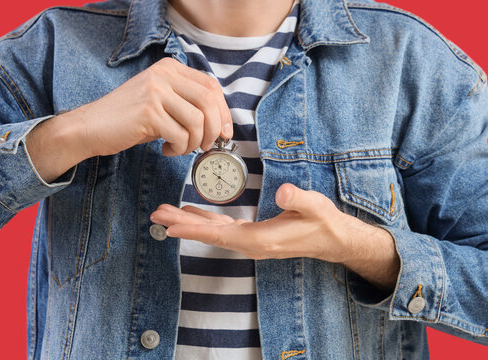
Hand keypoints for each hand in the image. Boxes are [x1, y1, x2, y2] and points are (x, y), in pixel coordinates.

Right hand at [81, 57, 232, 156]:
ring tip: (180, 148)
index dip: (224, 112)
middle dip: (214, 130)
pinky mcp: (149, 112)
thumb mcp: (160, 100)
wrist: (90, 127)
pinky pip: (180, 135)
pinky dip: (178, 148)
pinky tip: (166, 149)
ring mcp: (156, 92)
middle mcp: (164, 75)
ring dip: (194, 142)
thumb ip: (186, 102)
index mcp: (170, 68)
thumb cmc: (128, 118)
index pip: (211, 86)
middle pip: (209, 101)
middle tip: (206, 146)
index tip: (225, 132)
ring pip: (197, 121)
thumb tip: (219, 123)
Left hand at [151, 183, 351, 260]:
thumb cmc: (322, 223)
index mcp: (260, 239)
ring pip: (213, 231)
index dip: (193, 229)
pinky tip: (192, 213)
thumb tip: (283, 192)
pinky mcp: (252, 235)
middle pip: (209, 234)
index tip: (170, 226)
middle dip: (182, 225)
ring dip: (189, 222)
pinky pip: (222, 229)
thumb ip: (298, 199)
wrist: (332, 239)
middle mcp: (250, 244)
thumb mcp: (314, 206)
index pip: (220, 235)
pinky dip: (205, 220)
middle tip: (156, 216)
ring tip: (166, 214)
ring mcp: (250, 241)